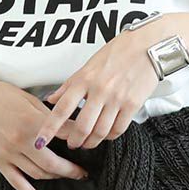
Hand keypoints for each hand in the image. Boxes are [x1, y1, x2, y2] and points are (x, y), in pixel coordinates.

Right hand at [0, 73, 88, 189]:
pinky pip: (18, 183)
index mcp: (32, 122)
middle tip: (84, 172)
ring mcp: (8, 154)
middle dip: (72, 170)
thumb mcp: (29, 100)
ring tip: (67, 175)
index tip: (91, 145)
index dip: (81, 142)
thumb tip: (73, 125)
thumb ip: (50, 116)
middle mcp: (21, 141)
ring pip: (39, 174)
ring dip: (56, 177)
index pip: (65, 136)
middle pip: (54, 164)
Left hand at [35, 17, 172, 150]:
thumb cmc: (118, 53)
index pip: (61, 108)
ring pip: (100, 132)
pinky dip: (110, 136)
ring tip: (88, 143)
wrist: (148, 45)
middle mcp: (99, 90)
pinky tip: (106, 135)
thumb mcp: (88, 65)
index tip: (40, 142)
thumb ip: (69, 85)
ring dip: (92, 142)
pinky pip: (118, 128)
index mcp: (84, 79)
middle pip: (82, 126)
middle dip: (74, 141)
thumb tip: (51, 99)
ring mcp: (117, 98)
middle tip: (72, 144)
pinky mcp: (133, 104)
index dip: (49, 128)